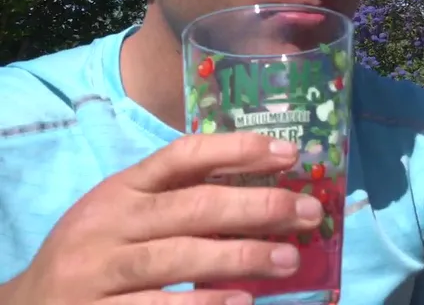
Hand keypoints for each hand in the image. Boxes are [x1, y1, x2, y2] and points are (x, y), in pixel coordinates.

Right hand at [3, 132, 323, 304]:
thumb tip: (267, 190)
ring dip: (242, 256)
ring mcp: (100, 271)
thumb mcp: (126, 213)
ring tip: (289, 258)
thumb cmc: (97, 254)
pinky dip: (204, 304)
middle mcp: (109, 224)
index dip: (238, 150)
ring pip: (179, 257)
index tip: (289, 152)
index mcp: (121, 189)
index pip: (182, 156)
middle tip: (308, 213)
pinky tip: (243, 301)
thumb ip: (181, 198)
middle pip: (193, 208)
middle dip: (258, 207)